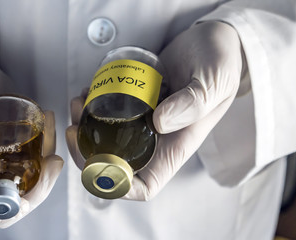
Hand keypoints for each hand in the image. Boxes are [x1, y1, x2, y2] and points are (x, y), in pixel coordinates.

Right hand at [0, 111, 63, 233]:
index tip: (19, 202)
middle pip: (1, 205)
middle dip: (32, 194)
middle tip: (51, 167)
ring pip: (21, 185)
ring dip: (44, 175)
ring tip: (54, 150)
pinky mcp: (9, 150)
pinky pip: (30, 161)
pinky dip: (44, 152)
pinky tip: (50, 129)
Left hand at [66, 21, 244, 199]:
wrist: (213, 41)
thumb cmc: (220, 64)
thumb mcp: (214, 82)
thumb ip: (194, 103)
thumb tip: (159, 123)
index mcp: (175, 147)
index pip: (144, 186)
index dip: (117, 186)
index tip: (95, 163)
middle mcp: (156, 139)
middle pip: (115, 164)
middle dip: (87, 152)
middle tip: (75, 125)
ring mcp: (144, 120)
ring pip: (107, 138)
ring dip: (85, 126)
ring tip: (78, 101)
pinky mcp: (136, 101)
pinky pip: (109, 112)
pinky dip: (92, 106)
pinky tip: (88, 90)